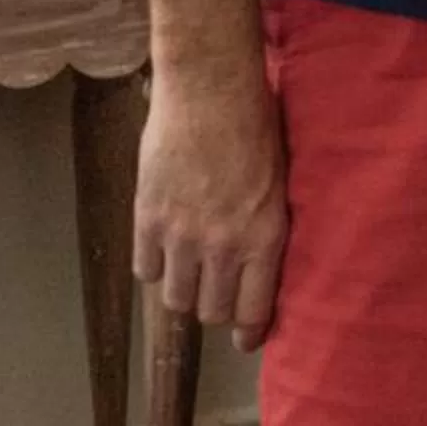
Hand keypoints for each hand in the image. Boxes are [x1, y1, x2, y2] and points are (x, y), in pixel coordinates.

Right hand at [133, 64, 288, 350]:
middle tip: (218, 294)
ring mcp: (182, 235)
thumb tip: (263, 256)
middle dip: (216, 308)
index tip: (247, 338)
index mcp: (265, 234)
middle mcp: (224, 244)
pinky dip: (153, 266)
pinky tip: (163, 249)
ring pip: (176, 298)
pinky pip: (145, 268)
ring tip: (190, 273)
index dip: (249, 331)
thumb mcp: (281, 178)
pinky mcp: (148, 218)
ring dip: (183, 291)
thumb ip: (268, 223)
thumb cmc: (257, 120)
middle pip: (212, 310)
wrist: (210, 87)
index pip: (254, 309)